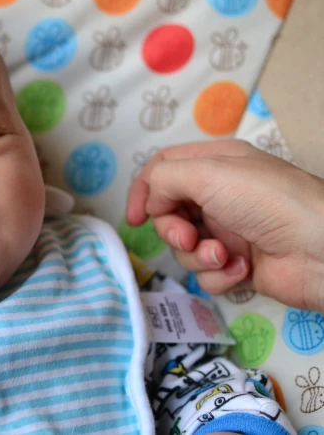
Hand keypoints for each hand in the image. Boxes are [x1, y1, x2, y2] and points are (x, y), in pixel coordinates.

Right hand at [126, 140, 323, 311]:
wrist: (323, 251)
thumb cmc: (268, 202)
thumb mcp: (210, 173)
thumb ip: (164, 179)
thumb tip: (151, 204)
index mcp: (215, 164)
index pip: (164, 169)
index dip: (143, 191)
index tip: (134, 218)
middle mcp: (220, 196)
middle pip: (169, 212)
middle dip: (173, 229)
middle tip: (188, 237)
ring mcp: (229, 231)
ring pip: (185, 247)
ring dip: (198, 254)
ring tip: (225, 256)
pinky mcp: (238, 265)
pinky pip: (206, 273)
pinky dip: (220, 274)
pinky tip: (243, 270)